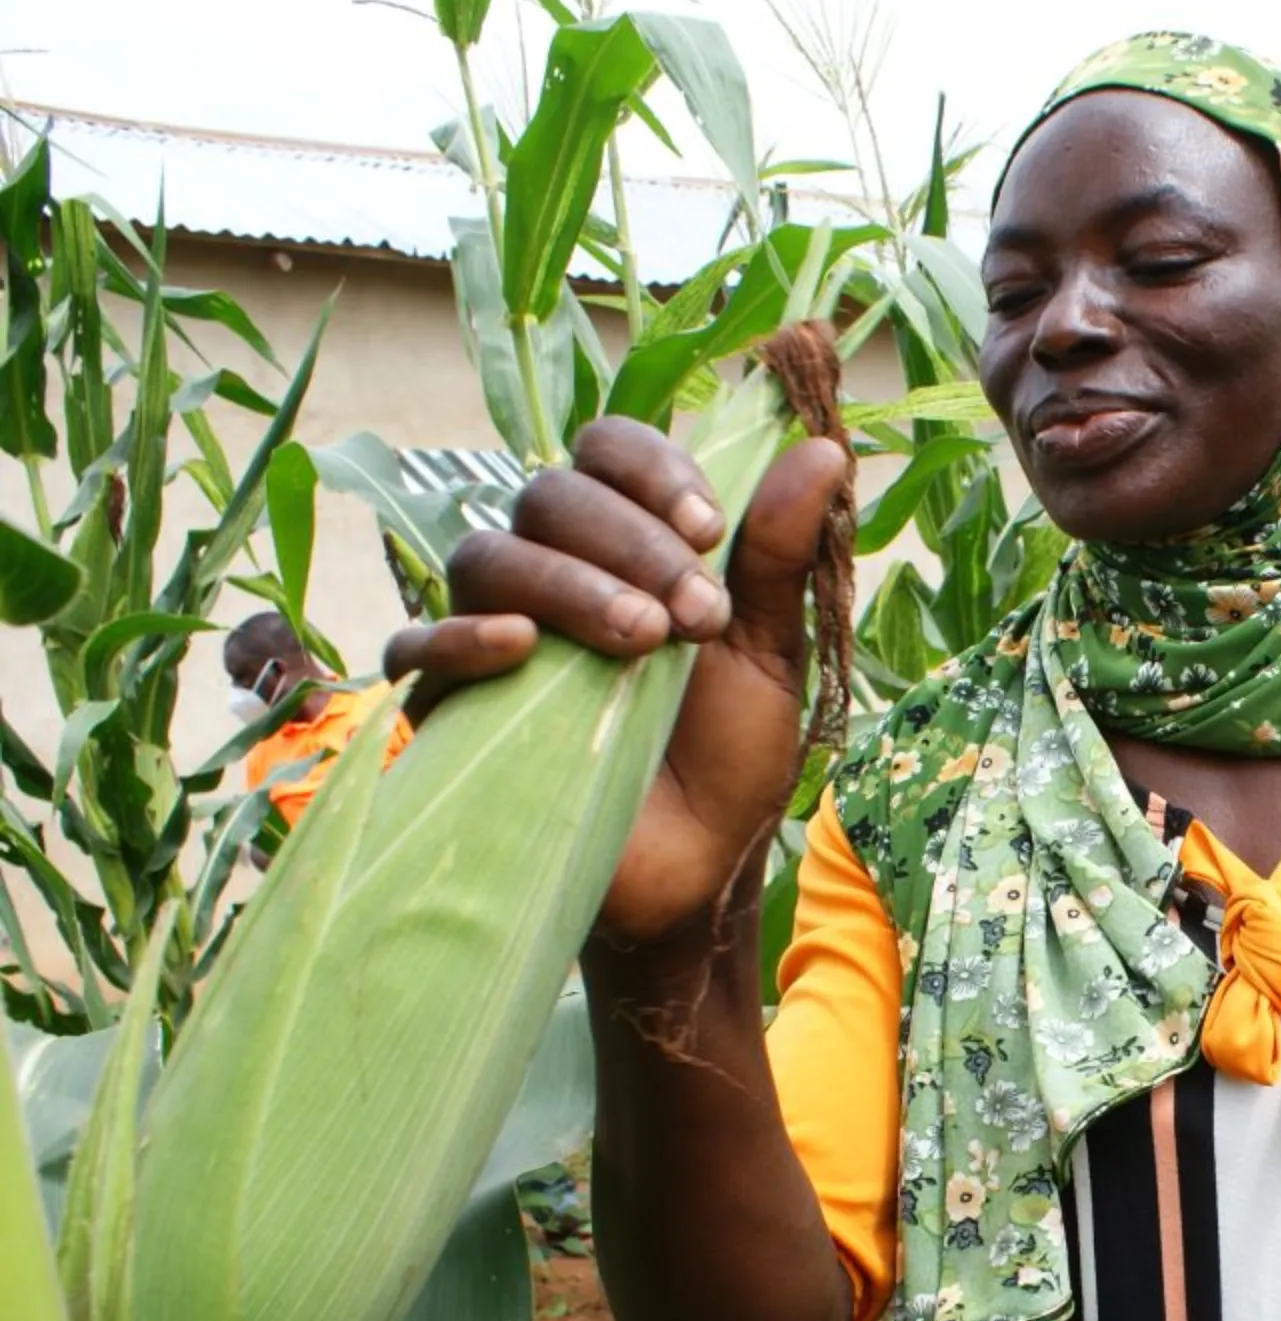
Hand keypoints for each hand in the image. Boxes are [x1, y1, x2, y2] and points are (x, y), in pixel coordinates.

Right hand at [385, 418, 853, 943]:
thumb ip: (781, 554)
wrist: (697, 871)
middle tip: (694, 614)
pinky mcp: (450, 706)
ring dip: (568, 582)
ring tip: (643, 641)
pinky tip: (520, 648)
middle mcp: (550, 573)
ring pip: (487, 557)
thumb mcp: (769, 653)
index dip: (651, 470)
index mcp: (626, 544)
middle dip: (630, 541)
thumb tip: (824, 449)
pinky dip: (461, 635)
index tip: (711, 528)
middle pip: (548, 496)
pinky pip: (415, 646)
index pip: (604, 451)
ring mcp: (492, 636)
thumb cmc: (728, 757)